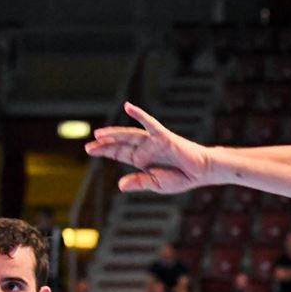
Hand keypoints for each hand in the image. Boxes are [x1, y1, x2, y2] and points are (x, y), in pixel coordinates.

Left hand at [85, 103, 213, 194]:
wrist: (201, 172)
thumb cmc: (182, 178)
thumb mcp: (157, 184)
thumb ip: (139, 182)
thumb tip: (119, 185)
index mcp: (143, 160)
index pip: (120, 154)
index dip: (105, 151)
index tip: (90, 150)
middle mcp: (146, 148)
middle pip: (121, 144)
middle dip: (105, 144)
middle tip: (89, 146)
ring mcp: (153, 141)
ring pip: (130, 135)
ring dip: (115, 134)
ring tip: (99, 134)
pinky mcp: (163, 136)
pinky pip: (149, 123)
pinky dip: (139, 114)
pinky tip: (128, 107)